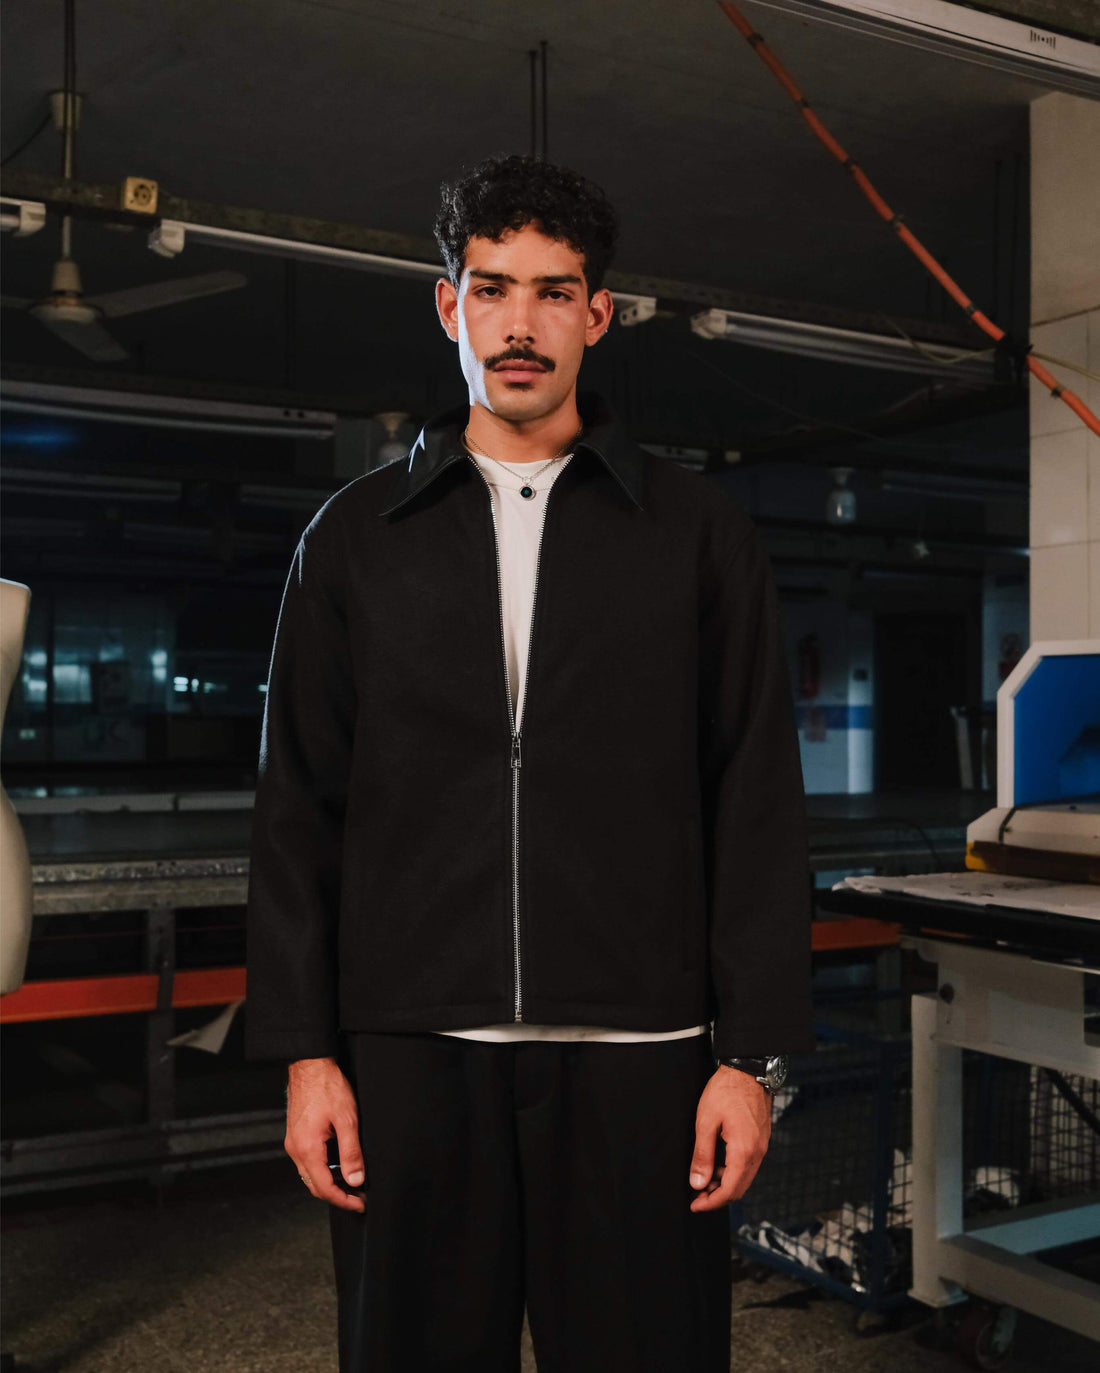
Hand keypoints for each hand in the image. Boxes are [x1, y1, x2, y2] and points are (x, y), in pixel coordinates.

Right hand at [285, 1056, 365, 1212]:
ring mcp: (293, 1142)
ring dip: (330, 1182)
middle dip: (337, 1195)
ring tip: (352, 1181)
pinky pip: (307, 1160)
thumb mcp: (347, 1120)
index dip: (344, 1200)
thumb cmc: (328, 1087)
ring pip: (310, 1174)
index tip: (360, 1204)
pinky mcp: (295, 1134)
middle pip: (315, 1185)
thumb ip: (351, 1152)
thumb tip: (355, 1180)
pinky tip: (338, 1164)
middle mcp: (296, 1149)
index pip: (324, 1188)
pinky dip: (323, 1169)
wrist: (310, 1063)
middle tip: (359, 1196)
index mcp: (307, 1149)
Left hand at [688, 1064, 771, 1211]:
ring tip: (703, 1180)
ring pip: (744, 1177)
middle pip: (739, 1188)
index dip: (711, 1202)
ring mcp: (762, 1146)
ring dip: (725, 1184)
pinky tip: (717, 1166)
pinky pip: (748, 1165)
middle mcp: (757, 1152)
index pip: (729, 1190)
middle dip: (717, 1197)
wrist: (748, 1069)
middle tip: (697, 1197)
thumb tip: (698, 1183)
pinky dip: (733, 1172)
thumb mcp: (706, 1121)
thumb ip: (702, 1155)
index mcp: (744, 1151)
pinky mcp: (761, 1139)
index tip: (695, 1205)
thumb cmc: (725, 1091)